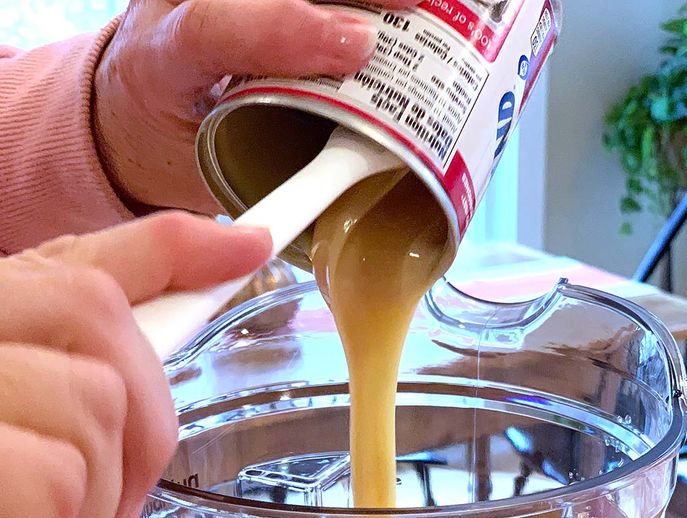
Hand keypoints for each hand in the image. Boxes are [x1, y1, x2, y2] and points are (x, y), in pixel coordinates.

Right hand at [0, 213, 270, 517]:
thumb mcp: (14, 418)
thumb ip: (94, 342)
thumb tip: (237, 251)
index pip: (85, 262)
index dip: (179, 249)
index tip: (251, 248)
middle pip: (106, 331)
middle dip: (139, 438)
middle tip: (106, 508)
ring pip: (92, 411)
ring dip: (81, 512)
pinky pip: (51, 481)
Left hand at [94, 0, 416, 212]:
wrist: (130, 107)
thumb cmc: (168, 148)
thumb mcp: (205, 173)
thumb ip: (262, 174)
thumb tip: (347, 193)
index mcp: (159, 58)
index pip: (212, 27)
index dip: (286, 30)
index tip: (358, 47)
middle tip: (416, 9)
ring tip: (419, 5)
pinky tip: (394, 4)